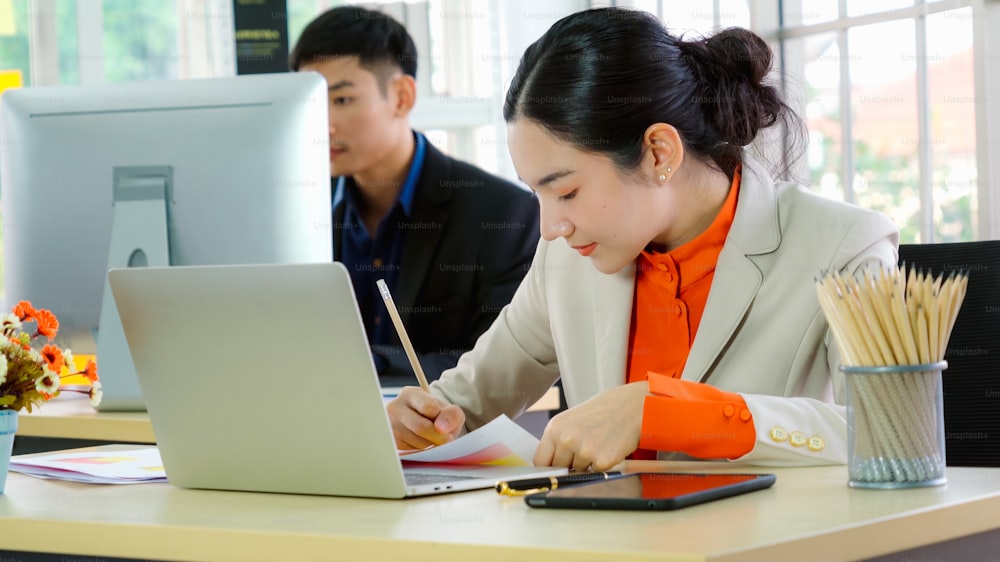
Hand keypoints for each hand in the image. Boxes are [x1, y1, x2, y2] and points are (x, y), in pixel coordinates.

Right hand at [386, 386, 465, 449]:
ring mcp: (391, 426)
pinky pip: (411, 451)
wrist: (420, 421)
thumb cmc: (434, 413)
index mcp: (410, 394)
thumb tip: (442, 429)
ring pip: (416, 442)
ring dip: (431, 444)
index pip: (428, 407)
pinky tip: (424, 443)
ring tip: (435, 439)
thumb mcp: (447, 408)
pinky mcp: (392, 442)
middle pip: (420, 427)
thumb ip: (451, 414)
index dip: (442, 419)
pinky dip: (423, 451)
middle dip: (438, 436)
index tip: (448, 428)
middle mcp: (396, 408)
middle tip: (447, 440)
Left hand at [534, 381, 648, 470]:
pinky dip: (603, 465)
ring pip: (578, 472)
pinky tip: (609, 447)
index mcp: (555, 428)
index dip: (549, 466)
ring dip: (588, 464)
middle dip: (570, 464)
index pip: (540, 461)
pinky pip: (596, 473)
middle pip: (559, 469)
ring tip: (599, 443)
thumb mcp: (572, 420)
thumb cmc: (604, 411)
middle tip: (586, 447)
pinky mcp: (602, 461)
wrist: (632, 405)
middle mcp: (567, 439)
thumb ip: (559, 440)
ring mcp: (584, 451)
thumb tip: (550, 465)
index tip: (554, 468)